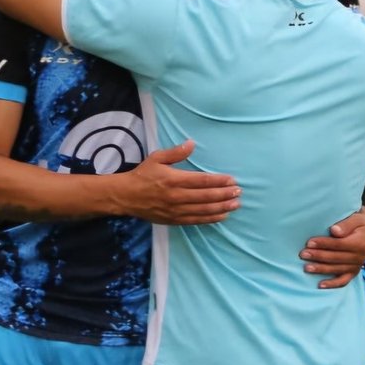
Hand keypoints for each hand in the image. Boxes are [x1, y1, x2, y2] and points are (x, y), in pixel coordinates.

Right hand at [113, 140, 240, 225]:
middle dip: (224, 194)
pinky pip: (196, 221)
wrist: (126, 196)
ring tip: (235, 204)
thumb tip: (191, 143)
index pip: (201, 181)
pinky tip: (222, 216)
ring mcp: (176, 210)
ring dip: (221, 207)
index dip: (218, 181)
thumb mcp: (156, 158)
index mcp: (173, 180)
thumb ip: (175, 152)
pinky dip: (210, 219)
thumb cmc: (143, 175)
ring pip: (203, 210)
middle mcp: (176, 196)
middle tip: (238, 192)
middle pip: (205, 197)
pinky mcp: (174, 220)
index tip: (231, 180)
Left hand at [301, 206, 364, 289]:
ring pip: (337, 269)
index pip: (338, 244)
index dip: (323, 244)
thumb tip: (334, 231)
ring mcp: (357, 266)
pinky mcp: (354, 271)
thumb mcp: (358, 217)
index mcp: (360, 243)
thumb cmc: (361, 221)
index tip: (309, 242)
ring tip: (306, 268)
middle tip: (303, 254)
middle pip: (335, 258)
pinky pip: (344, 280)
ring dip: (321, 269)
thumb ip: (346, 224)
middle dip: (318, 256)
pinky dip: (332, 284)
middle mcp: (359, 257)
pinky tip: (320, 285)